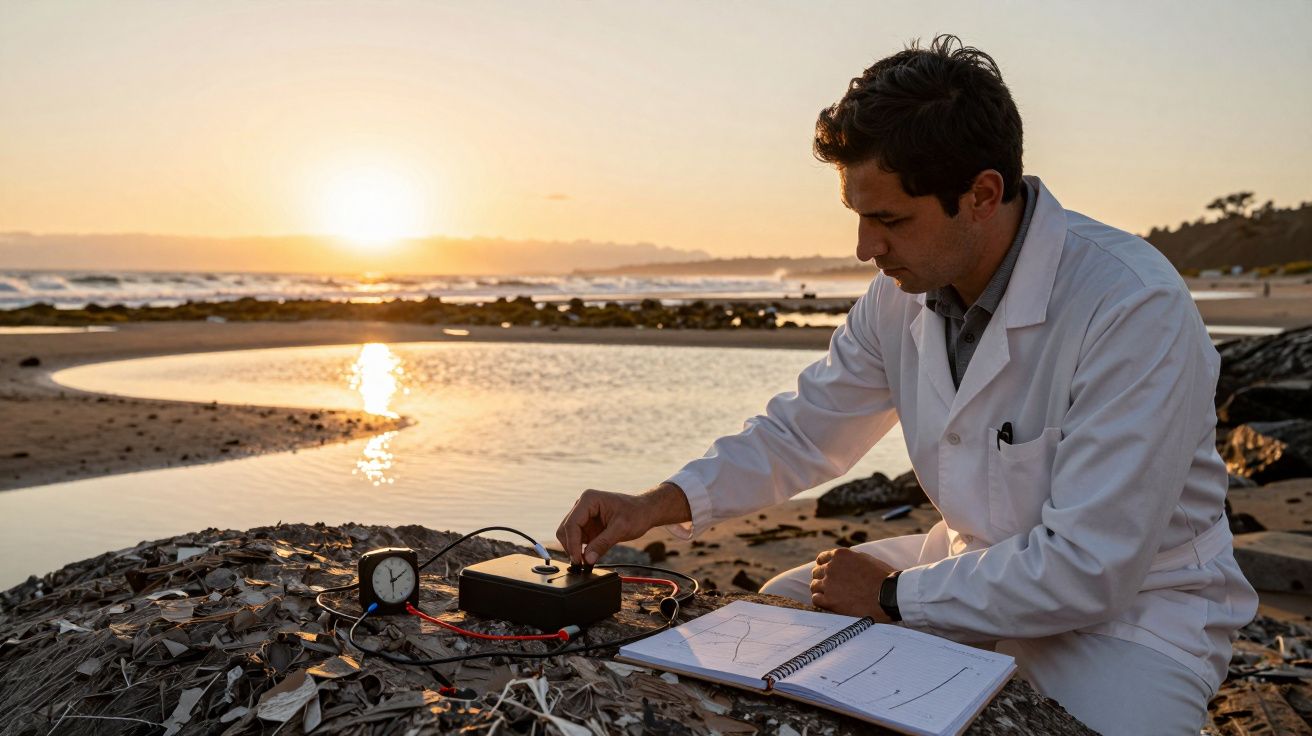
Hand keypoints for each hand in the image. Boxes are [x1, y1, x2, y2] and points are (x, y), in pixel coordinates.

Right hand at [556, 483, 690, 564]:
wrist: (645, 511)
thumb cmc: (637, 513)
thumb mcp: (622, 529)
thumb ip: (603, 543)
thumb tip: (587, 559)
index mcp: (589, 500)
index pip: (572, 524)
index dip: (573, 544)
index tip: (578, 560)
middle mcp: (582, 506)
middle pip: (565, 530)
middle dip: (572, 547)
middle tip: (581, 564)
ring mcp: (584, 516)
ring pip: (568, 536)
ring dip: (575, 550)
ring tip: (587, 562)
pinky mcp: (587, 526)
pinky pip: (577, 540)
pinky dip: (580, 550)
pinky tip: (589, 557)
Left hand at [810, 548, 896, 621]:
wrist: (889, 594)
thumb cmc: (884, 577)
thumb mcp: (866, 559)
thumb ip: (851, 560)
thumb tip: (846, 563)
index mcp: (840, 555)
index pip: (822, 559)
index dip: (824, 567)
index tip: (827, 573)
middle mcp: (831, 567)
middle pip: (817, 572)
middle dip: (822, 579)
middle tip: (830, 587)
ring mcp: (829, 584)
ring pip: (814, 586)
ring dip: (821, 590)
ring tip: (830, 596)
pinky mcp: (830, 600)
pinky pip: (816, 599)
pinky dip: (821, 601)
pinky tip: (829, 604)